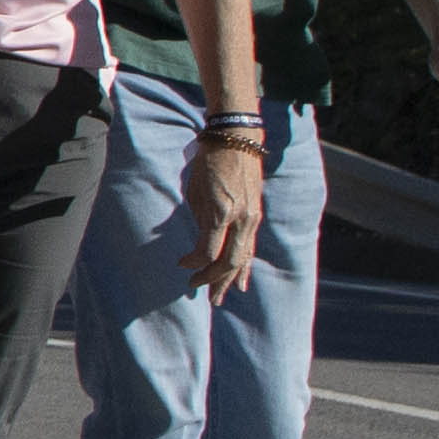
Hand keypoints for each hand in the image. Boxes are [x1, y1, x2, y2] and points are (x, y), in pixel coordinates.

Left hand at [178, 131, 267, 294]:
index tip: (182, 265)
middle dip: (215, 281)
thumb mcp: (195, 191)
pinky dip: (245, 265)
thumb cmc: (208, 163)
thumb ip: (200, 221)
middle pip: (229, 261)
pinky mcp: (256, 215)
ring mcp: (252, 218)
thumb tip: (199, 246)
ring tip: (221, 297)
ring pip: (242, 257)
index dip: (195, 263)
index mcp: (221, 212)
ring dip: (231, 279)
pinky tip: (241, 280)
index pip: (208, 251)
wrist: (236, 141)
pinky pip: (250, 246)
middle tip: (204, 296)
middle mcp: (241, 218)